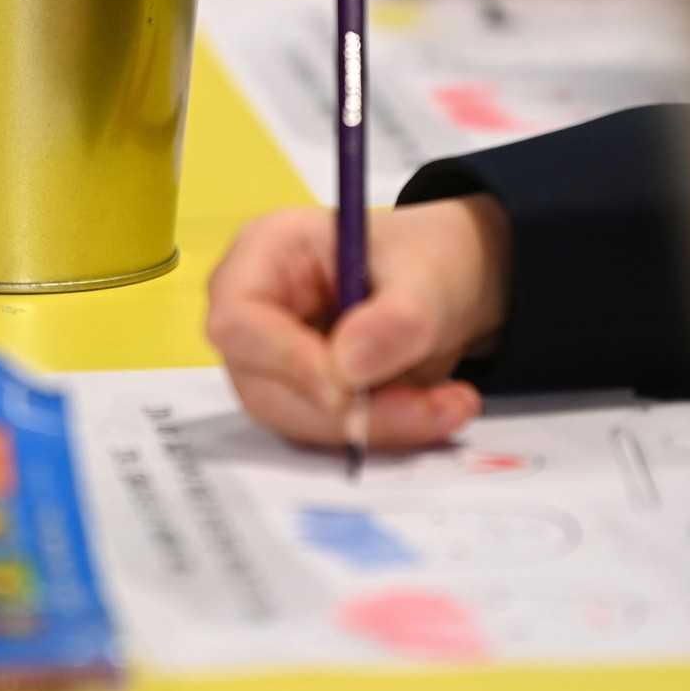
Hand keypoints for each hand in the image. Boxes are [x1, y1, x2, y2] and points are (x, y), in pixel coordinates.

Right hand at [204, 197, 511, 448]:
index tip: (348, 391)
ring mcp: (272, 363)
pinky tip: (438, 409)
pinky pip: (330, 436)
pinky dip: (387, 431)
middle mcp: (255, 313)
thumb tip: (349, 367)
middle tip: (432, 408)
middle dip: (351, 412)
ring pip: (301, 422)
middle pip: (267, 387)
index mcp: (263, 254)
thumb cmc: (421, 257)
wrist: (442, 286)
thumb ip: (396, 316)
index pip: (238, 322)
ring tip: (451, 404)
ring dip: (379, 426)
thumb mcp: (427, 274)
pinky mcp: (301, 401)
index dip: (286, 363)